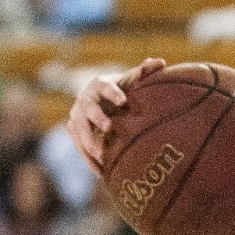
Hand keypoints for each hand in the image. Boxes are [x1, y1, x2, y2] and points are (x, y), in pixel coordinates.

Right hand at [66, 57, 165, 171]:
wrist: (103, 100)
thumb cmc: (123, 91)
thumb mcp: (132, 81)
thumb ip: (144, 73)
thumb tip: (160, 61)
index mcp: (98, 85)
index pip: (103, 85)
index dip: (112, 92)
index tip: (124, 101)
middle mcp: (84, 99)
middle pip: (87, 109)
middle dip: (96, 118)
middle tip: (109, 128)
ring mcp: (76, 115)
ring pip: (78, 130)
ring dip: (89, 143)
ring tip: (102, 157)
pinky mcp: (75, 130)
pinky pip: (78, 145)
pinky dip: (87, 159)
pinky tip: (100, 172)